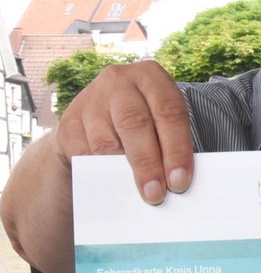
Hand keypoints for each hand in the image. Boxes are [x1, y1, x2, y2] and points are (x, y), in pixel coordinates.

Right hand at [56, 60, 193, 203]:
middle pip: (135, 124)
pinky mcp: (68, 121)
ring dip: (122, 173)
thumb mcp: (162, 121)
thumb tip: (177, 181)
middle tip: (156, 195)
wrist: (99, 120)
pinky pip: (83, 153)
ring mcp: (90, 99)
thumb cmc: (145, 123)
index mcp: (151, 77)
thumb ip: (171, 143)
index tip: (179, 181)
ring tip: (138, 194)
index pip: (169, 112)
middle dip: (148, 164)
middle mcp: (119, 81)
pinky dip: (99, 172)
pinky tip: (112, 183)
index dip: (177, 149)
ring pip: (106, 142)